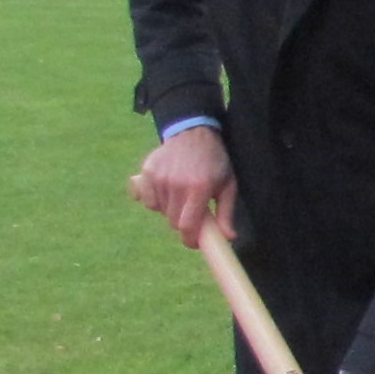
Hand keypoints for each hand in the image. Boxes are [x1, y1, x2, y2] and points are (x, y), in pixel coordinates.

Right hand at [131, 127, 235, 246]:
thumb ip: (226, 213)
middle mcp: (176, 184)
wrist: (193, 132)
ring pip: (160, 211)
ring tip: (181, 197)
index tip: (195, 242)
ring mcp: (158, 177)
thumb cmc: (215, 161)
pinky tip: (167, 191)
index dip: (190, 240)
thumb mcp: (228, 185)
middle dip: (183, 224)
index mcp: (198, 188)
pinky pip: (147, 200)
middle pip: (173, 221)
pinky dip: (156, 201)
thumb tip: (228, 238)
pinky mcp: (146, 172)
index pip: (187, 226)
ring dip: (170, 210)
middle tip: (192, 213)